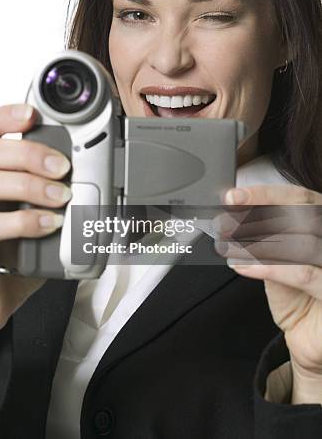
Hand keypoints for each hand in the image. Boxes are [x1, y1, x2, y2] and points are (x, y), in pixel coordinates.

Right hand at [0, 103, 71, 333]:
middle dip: (29, 153)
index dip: (4, 116)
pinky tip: (49, 223)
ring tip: (61, 196)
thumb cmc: (17, 246)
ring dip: (29, 185)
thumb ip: (55, 185)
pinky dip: (24, 221)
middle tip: (63, 166)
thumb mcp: (37, 207)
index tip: (32, 114)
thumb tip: (99, 171)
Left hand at [214, 184, 321, 400]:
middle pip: (302, 215)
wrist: (311, 343)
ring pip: (303, 242)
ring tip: (228, 245)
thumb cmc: (298, 299)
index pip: (301, 198)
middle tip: (224, 221)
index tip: (234, 195)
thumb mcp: (278, 261)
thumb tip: (230, 217)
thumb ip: (262, 238)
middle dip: (257, 215)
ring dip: (258, 242)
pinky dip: (269, 267)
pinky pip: (303, 273)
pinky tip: (243, 266)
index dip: (266, 193)